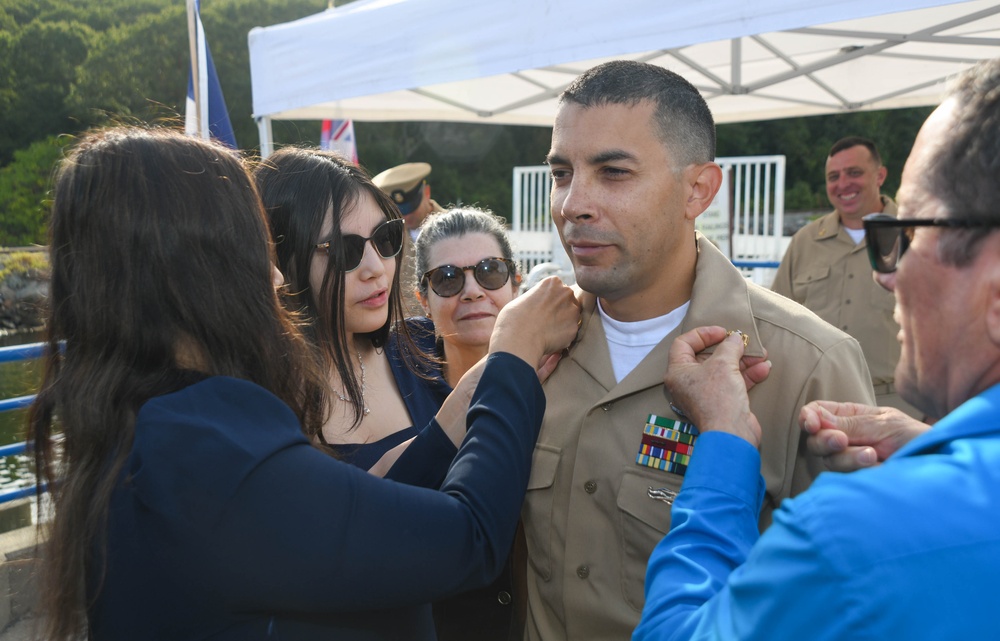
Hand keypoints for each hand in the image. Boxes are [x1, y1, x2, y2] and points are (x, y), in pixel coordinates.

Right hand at [490, 276, 579, 366]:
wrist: (518, 338)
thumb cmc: (514, 318)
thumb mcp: (525, 298)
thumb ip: (539, 298)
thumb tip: (541, 304)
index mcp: (553, 282)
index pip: (558, 289)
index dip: (549, 300)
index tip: (541, 308)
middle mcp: (566, 293)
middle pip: (568, 301)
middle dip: (560, 309)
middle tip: (545, 321)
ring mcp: (572, 311)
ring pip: (571, 316)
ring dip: (563, 322)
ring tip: (546, 330)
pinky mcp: (574, 328)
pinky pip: (569, 332)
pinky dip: (562, 336)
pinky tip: (549, 339)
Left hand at [665, 326, 770, 447]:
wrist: (731, 434)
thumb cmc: (719, 397)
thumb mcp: (723, 364)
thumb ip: (729, 346)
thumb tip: (734, 338)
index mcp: (678, 372)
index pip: (683, 344)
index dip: (702, 334)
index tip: (722, 332)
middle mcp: (688, 383)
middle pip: (707, 357)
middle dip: (730, 348)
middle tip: (745, 342)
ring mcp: (705, 394)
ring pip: (723, 370)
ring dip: (743, 361)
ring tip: (762, 354)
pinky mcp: (721, 403)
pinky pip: (733, 383)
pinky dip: (747, 375)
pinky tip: (765, 368)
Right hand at [800, 401, 929, 471]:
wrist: (938, 465)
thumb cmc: (915, 438)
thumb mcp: (884, 424)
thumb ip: (850, 423)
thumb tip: (815, 419)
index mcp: (849, 416)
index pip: (816, 412)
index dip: (808, 418)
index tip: (813, 425)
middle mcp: (845, 438)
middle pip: (815, 440)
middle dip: (826, 441)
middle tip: (842, 441)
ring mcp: (850, 461)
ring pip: (830, 461)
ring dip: (849, 459)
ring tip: (874, 457)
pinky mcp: (856, 480)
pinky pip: (845, 479)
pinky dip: (860, 473)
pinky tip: (879, 469)